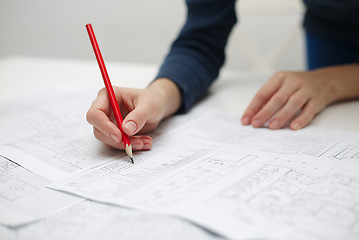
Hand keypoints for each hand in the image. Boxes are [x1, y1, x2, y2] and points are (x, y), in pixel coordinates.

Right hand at [86, 78, 180, 149]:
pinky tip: (144, 142)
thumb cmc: (152, 99)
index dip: (104, 126)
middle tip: (137, 143)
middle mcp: (105, 109)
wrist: (157, 106)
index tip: (119, 136)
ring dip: (126, 144)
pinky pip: (118, 143)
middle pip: (99, 130)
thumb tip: (126, 129)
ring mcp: (108, 121)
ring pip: (108, 139)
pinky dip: (131, 145)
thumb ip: (138, 116)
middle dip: (117, 140)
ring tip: (145, 142)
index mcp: (107, 96)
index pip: (95, 113)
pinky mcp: (115, 131)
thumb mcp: (149, 105)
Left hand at [241, 64, 358, 129]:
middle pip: (277, 99)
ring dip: (281, 116)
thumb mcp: (280, 86)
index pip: (263, 94)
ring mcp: (306, 90)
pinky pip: (309, 110)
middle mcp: (292, 82)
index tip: (246, 120)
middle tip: (256, 124)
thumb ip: (267, 99)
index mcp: (279, 78)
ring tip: (272, 127)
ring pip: (292, 103)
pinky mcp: (317, 100)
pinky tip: (293, 127)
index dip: (253, 108)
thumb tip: (252, 116)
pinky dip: (301, 119)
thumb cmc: (296, 86)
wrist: (324, 81)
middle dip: (265, 113)